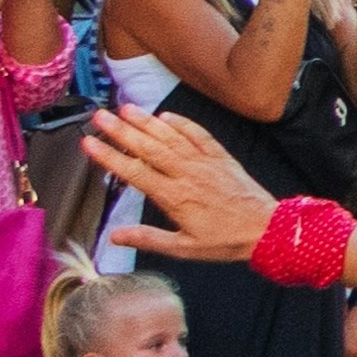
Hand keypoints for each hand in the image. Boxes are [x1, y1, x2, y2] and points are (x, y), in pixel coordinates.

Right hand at [87, 101, 269, 260]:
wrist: (268, 229)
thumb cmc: (225, 241)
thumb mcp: (184, 248)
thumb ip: (148, 239)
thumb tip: (114, 236)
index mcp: (174, 197)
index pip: (134, 172)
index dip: (109, 156)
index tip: (89, 142)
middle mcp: (187, 174)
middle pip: (149, 148)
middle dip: (122, 130)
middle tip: (99, 115)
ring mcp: (205, 163)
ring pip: (172, 137)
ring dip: (147, 121)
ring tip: (125, 108)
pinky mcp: (222, 157)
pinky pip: (200, 135)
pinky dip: (183, 124)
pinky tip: (166, 115)